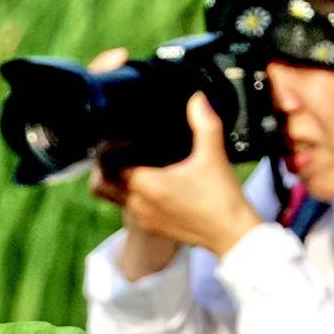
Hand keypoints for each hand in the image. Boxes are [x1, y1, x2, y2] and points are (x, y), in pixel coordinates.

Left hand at [105, 92, 262, 257]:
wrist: (231, 235)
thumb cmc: (221, 198)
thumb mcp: (213, 155)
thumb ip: (204, 123)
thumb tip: (198, 98)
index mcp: (146, 183)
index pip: (108, 164)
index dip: (107, 149)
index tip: (115, 137)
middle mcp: (137, 203)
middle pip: (102, 182)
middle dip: (104, 166)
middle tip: (116, 149)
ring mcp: (142, 217)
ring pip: (112, 197)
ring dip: (114, 181)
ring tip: (127, 163)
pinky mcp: (150, 226)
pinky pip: (127, 208)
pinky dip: (128, 194)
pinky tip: (145, 182)